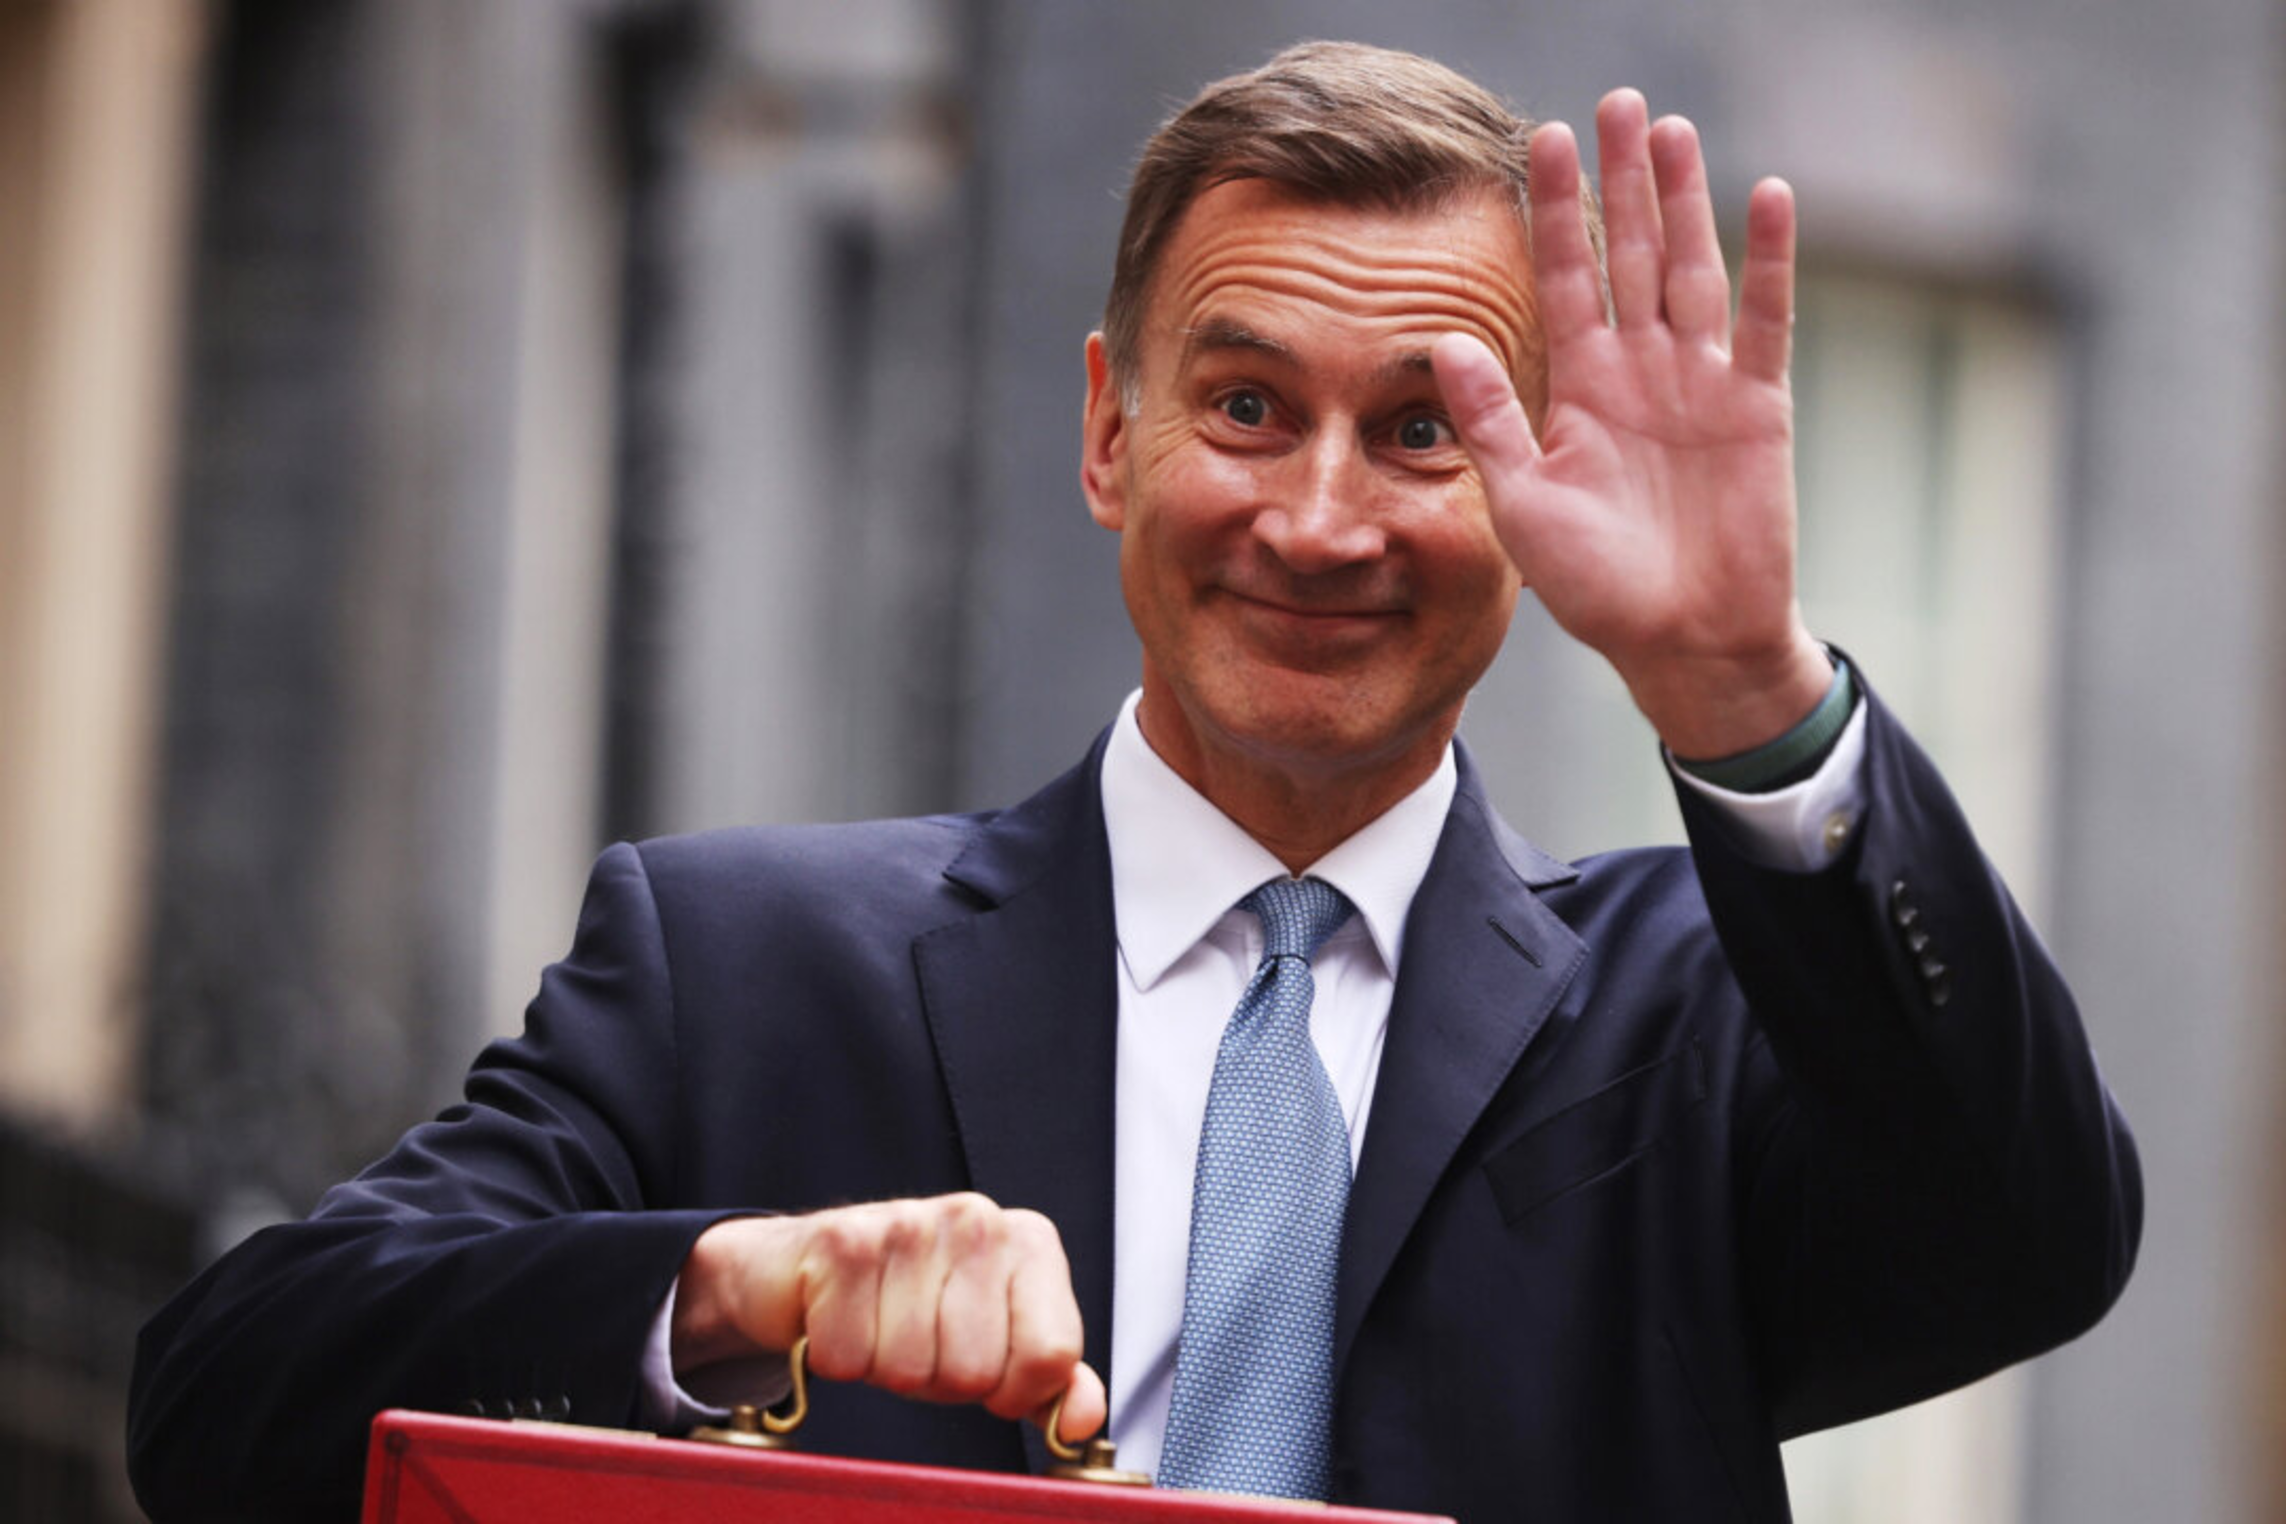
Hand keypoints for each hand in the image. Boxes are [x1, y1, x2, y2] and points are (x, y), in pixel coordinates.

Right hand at [672, 1193, 1105, 1446]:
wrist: (804, 1268)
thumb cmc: (910, 1308)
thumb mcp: (995, 1343)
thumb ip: (1048, 1380)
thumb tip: (1081, 1420)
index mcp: (1030, 1242)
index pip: (1051, 1357)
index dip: (1012, 1392)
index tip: (985, 1371)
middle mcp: (978, 1219)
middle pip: (977, 1372)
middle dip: (941, 1381)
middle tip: (918, 1342)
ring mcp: (911, 1223)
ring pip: (912, 1370)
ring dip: (887, 1370)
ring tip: (880, 1328)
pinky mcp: (843, 1242)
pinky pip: (849, 1358)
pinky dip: (837, 1357)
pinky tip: (839, 1317)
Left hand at [1433, 88, 1830, 757]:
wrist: (1681, 641)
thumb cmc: (1596, 585)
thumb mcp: (1525, 503)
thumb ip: (1490, 421)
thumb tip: (1444, 340)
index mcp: (1578, 388)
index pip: (1562, 279)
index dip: (1553, 212)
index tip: (1539, 138)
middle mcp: (1638, 371)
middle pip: (1627, 254)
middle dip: (1618, 181)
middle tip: (1613, 102)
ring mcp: (1701, 382)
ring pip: (1689, 269)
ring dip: (1682, 200)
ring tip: (1669, 129)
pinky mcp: (1758, 405)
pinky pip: (1764, 320)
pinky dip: (1768, 261)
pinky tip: (1765, 195)